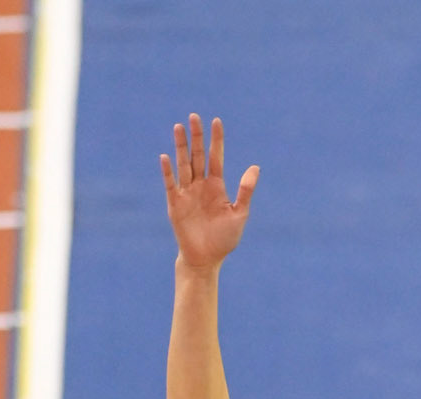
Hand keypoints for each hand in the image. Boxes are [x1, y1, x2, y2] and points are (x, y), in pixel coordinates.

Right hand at [161, 114, 257, 271]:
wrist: (206, 260)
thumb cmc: (224, 240)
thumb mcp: (239, 214)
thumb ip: (245, 191)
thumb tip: (255, 167)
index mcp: (216, 186)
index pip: (216, 157)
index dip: (216, 140)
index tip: (216, 121)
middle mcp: (200, 185)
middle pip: (197, 155)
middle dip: (196, 137)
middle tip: (194, 116)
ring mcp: (186, 193)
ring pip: (183, 164)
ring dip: (181, 146)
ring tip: (179, 127)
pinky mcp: (175, 204)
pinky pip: (170, 184)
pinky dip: (168, 172)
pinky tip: (165, 157)